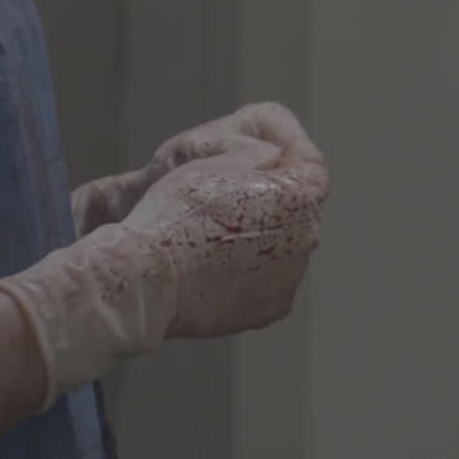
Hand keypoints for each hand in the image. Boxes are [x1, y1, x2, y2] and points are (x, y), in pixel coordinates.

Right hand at [0, 136, 329, 412]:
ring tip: (218, 236)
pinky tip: (217, 267)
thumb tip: (271, 158)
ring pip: (283, 247)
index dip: (292, 153)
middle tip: (236, 196)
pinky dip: (249, 273)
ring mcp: (289, 278)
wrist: (147, 278)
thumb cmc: (176, 214)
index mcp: (301, 198)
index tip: (274, 150)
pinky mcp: (270, 307)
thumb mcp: (215, 161)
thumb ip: (255, 155)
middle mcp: (307, 239)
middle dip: (275, 199)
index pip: (311, 167)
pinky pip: (267, 282)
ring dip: (262, 238)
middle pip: (298, 210)